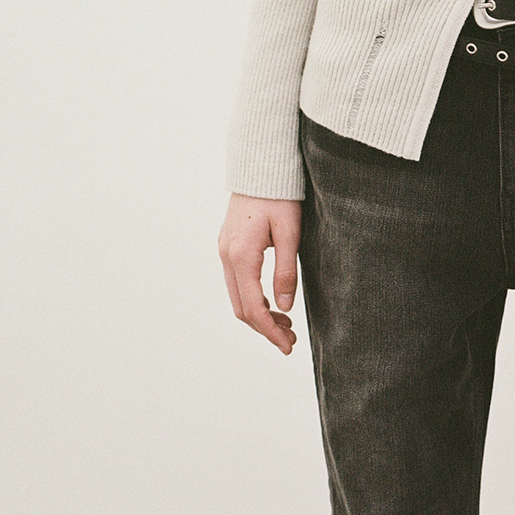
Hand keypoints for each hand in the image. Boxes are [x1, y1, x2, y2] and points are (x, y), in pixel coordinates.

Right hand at [218, 193, 302, 354]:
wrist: (261, 167)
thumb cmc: (280, 196)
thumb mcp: (290, 233)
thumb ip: (286, 271)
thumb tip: (285, 308)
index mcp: (241, 255)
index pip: (253, 308)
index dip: (270, 332)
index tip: (288, 347)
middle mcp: (227, 255)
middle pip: (241, 308)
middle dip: (265, 328)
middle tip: (291, 340)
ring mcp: (224, 250)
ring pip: (237, 296)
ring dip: (259, 314)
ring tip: (286, 324)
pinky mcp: (228, 245)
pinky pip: (236, 282)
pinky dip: (253, 298)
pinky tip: (273, 303)